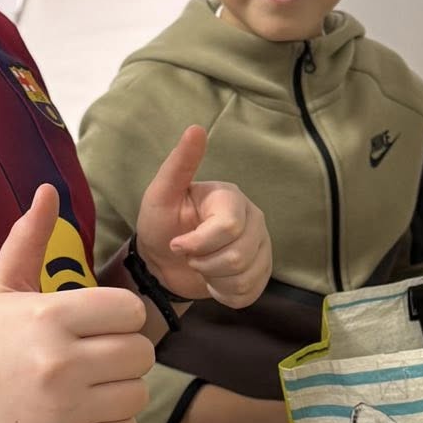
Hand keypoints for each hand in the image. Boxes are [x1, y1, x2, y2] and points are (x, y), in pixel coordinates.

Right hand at [0, 185, 154, 422]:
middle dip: (125, 352)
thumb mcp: (2, 287)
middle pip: (142, 353)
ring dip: (122, 388)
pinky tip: (85, 410)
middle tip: (98, 354)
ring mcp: (65, 409)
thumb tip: (49, 190)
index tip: (100, 323)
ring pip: (138, 393)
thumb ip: (29, 239)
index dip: (122, 316)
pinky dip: (113, 422)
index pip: (130, 311)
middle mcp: (60, 363)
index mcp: (50, 317)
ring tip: (91, 383)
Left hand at [135, 126, 271, 309]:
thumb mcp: (161, 194)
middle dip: (204, 263)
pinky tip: (214, 280)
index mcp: (231, 198)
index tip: (177, 244)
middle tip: (188, 256)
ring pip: (245, 276)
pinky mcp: (262, 272)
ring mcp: (261, 247)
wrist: (163, 262)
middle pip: (238, 255)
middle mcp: (254, 219)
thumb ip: (179, 164)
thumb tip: (196, 128)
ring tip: (201, 267)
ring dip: (213, 279)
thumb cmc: (161, 224)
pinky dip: (225, 293)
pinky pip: (249, 292)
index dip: (198, 243)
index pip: (228, 227)